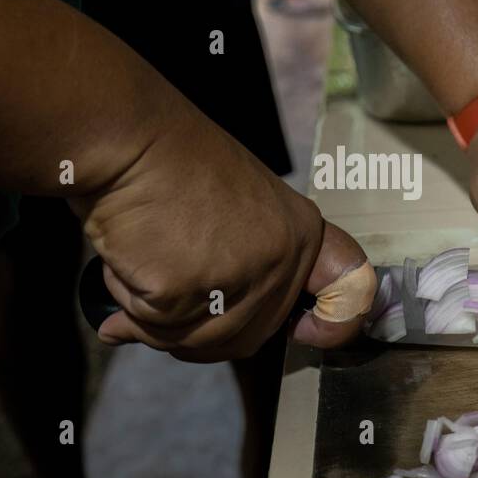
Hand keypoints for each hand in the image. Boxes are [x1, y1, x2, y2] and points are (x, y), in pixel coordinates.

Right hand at [69, 110, 368, 361]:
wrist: (128, 137)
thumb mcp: (238, 210)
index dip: (337, 322)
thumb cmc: (171, 165)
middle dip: (197, 331)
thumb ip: (246, 267)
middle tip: (162, 295)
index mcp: (301, 233)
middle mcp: (282, 258)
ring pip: (194, 340)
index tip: (308, 332)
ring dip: (154, 315)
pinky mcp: (185, 289)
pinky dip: (128, 299)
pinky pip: (151, 323)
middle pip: (247, 338)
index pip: (350, 289)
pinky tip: (126, 256)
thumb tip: (213, 333)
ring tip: (141, 258)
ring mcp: (238, 276)